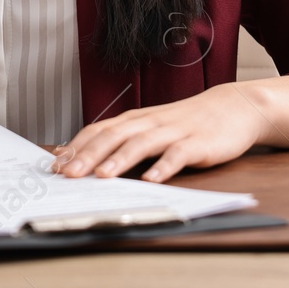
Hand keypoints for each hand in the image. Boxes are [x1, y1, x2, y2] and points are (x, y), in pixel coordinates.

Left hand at [52, 83, 267, 183]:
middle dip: (88, 156)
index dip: (76, 147)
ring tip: (102, 176)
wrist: (233, 108)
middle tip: (68, 174)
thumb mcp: (151, 128)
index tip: (55, 164)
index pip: (98, 131)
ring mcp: (174, 132)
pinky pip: (179, 155)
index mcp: (135, 121)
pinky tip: (152, 179)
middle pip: (114, 137)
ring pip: (142, 144)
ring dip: (120, 160)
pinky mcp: (198, 144)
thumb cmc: (186, 123)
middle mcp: (150, 123)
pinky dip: (164, 167)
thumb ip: (124, 142)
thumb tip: (88, 161)